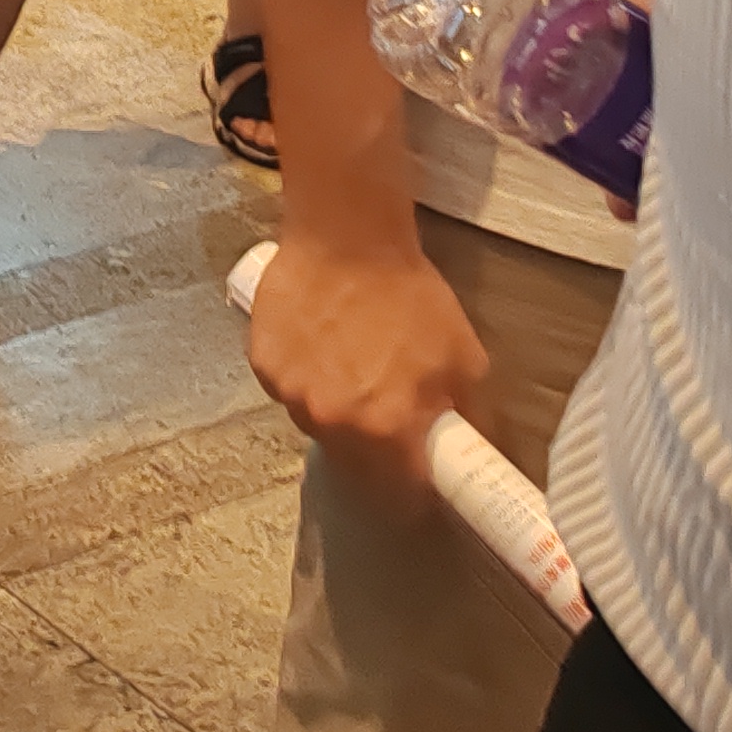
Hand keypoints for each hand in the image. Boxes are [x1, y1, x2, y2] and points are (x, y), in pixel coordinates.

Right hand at [244, 232, 486, 511]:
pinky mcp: (262, 365)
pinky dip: (306, 382)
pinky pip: (288, 392)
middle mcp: (332, 423)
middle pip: (353, 467)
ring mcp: (290, 395)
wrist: (346, 236)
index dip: (416, 495)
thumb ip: (467, 415)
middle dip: (375, 456)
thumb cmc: (412, 295)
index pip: (400, 495)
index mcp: (386, 429)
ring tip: (351, 373)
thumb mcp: (464, 359)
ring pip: (317, 426)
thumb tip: (469, 449)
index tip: (423, 487)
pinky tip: (320, 348)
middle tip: (390, 422)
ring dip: (337, 416)